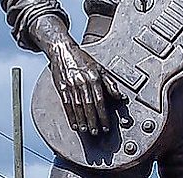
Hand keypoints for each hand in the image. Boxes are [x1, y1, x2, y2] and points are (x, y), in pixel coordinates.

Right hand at [30, 15, 122, 135]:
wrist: (63, 50)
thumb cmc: (83, 60)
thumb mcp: (99, 68)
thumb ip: (110, 83)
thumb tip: (120, 96)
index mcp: (94, 77)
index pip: (100, 100)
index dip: (103, 114)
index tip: (106, 125)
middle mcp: (83, 82)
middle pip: (89, 105)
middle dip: (93, 120)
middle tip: (96, 132)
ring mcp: (71, 85)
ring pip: (78, 107)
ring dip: (82, 120)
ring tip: (86, 130)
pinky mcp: (61, 87)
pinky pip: (67, 104)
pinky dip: (71, 116)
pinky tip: (74, 124)